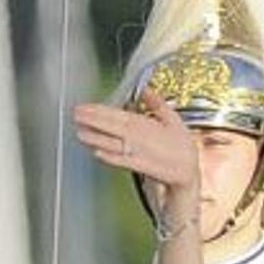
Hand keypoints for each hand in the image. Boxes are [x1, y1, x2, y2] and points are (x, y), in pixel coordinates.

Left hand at [73, 89, 198, 221]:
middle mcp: (137, 139)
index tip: (85, 106)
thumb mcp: (173, 119)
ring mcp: (135, 154)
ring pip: (110, 143)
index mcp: (144, 124)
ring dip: (94, 138)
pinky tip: (96, 153)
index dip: (99, 110)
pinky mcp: (137, 167)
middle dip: (91, 121)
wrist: (187, 173)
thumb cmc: (182, 148)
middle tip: (75, 115)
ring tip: (79, 132)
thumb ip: (157, 104)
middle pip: (109, 127)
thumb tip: (146, 90)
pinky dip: (107, 157)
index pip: (117, 114)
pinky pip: (119, 161)